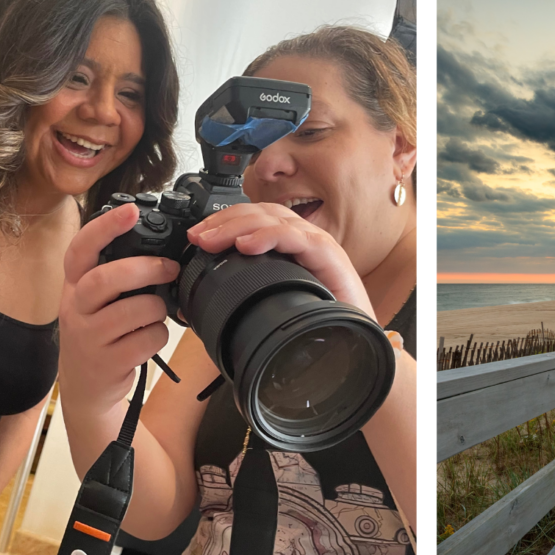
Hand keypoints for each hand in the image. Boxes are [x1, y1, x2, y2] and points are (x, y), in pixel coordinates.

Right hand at [58, 202, 179, 416]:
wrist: (85, 387)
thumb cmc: (100, 333)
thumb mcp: (97, 301)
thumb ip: (116, 276)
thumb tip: (162, 253)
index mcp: (74, 285)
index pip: (80, 249)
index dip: (104, 227)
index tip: (130, 210)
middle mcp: (75, 308)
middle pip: (104, 279)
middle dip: (142, 268)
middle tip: (169, 267)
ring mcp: (88, 337)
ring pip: (131, 311)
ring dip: (155, 307)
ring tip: (158, 309)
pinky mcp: (106, 362)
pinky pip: (144, 340)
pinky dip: (158, 335)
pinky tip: (152, 335)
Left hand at [187, 203, 373, 317]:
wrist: (358, 341)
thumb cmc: (322, 324)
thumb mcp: (276, 306)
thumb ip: (246, 298)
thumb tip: (201, 301)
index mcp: (289, 248)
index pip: (254, 219)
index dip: (223, 222)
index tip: (197, 237)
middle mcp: (303, 239)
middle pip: (260, 213)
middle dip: (223, 222)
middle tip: (198, 237)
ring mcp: (317, 244)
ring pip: (274, 219)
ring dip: (238, 226)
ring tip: (214, 240)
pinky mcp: (330, 255)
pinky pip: (297, 237)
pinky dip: (270, 236)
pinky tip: (248, 245)